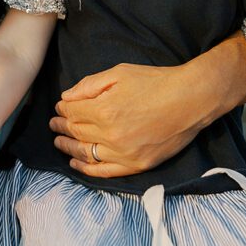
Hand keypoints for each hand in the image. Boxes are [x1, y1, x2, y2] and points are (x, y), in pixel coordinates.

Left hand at [49, 63, 195, 177]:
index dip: (62, 109)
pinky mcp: (137, 165)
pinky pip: (105, 172)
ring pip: (86, 154)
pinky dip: (87, 169)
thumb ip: (90, 85)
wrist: (192, 99)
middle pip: (77, 133)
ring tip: (59, 142)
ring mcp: (124, 153)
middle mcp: (111, 135)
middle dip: (61, 127)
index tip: (59, 107)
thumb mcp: (120, 73)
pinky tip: (76, 163)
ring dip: (68, 147)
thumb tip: (67, 97)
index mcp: (105, 110)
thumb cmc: (157, 82)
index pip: (72, 113)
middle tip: (53, 124)